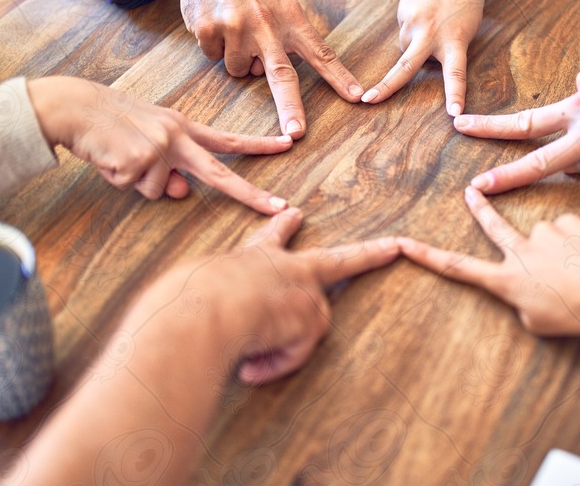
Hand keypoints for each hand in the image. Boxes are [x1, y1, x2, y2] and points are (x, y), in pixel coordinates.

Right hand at [28, 76, 291, 213]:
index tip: (288, 144)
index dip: (259, 144)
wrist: (76, 106)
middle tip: (279, 207)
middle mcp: (177, 135)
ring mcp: (159, 148)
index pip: (228, 139)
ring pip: (160, 191)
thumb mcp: (150, 139)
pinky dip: (119, 179)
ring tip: (121, 157)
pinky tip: (110, 158)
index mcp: (184, 127)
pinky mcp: (137, 160)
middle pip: (219, 173)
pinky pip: (134, 187)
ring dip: (138, 182)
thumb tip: (180, 191)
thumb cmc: (114, 125)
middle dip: (250, 193)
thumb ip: (171, 166)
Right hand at [126, 0, 363, 138]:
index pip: (321, 53)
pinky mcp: (209, 30)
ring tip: (236, 26)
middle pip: (282, 76)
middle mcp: (266, 25)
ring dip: (239, 57)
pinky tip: (217, 21)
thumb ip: (284, 36)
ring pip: (240, 70)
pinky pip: (214, 57)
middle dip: (290, 108)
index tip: (357, 96)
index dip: (339, 77)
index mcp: (290, 18)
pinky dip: (215, 46)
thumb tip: (268, 75)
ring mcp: (236, 28)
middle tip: (296, 133)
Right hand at [175, 207, 399, 385]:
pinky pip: (297, 352)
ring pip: (304, 332)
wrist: (197, 311)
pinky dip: (276, 364)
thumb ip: (224, 307)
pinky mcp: (314, 314)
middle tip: (394, 245)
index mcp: (249, 258)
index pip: (270, 239)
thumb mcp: (199, 297)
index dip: (284, 228)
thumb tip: (244, 335)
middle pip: (333, 260)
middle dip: (368, 254)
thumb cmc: (185, 305)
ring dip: (279, 351)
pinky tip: (252, 363)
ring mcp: (303, 287)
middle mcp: (283, 266)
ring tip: (250, 358)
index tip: (296, 215)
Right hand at [362, 0, 487, 116]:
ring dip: (414, 45)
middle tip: (367, 100)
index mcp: (454, 40)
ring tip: (431, 25)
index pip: (456, 74)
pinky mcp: (402, 10)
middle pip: (406, 66)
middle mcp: (431, 32)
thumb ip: (445, 49)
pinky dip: (411, 28)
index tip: (453, 114)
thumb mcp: (465, 31)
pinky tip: (423, 14)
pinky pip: (403, 29)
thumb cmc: (466, 3)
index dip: (454, 94)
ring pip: (404, 47)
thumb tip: (418, 60)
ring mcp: (413, 20)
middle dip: (385, 86)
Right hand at [398, 187, 579, 335]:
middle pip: (493, 227)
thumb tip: (527, 295)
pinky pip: (570, 233)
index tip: (405, 243)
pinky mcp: (569, 223)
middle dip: (479, 210)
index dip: (428, 256)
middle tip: (469, 192)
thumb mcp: (543, 325)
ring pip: (545, 239)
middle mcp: (520, 252)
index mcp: (507, 279)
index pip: (459, 268)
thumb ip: (526, 308)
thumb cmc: (579, 310)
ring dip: (556, 250)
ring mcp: (545, 234)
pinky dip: (578, 243)